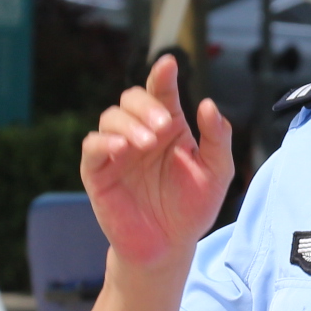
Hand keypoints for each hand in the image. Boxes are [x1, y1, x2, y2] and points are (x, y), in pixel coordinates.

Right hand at [80, 54, 234, 269]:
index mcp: (169, 128)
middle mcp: (141, 133)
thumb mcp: (217, 173)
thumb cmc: (192, 209)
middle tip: (165, 125)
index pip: (162, 92)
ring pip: (111, 117)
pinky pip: (92, 146)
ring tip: (148, 142)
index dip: (163, 76)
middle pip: (132, 98)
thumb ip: (218, 139)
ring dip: (129, 123)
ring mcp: (118, 151)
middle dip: (147, 104)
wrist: (170, 246)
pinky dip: (104, 142)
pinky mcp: (98, 172)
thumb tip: (208, 104)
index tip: (169, 64)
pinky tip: (123, 149)